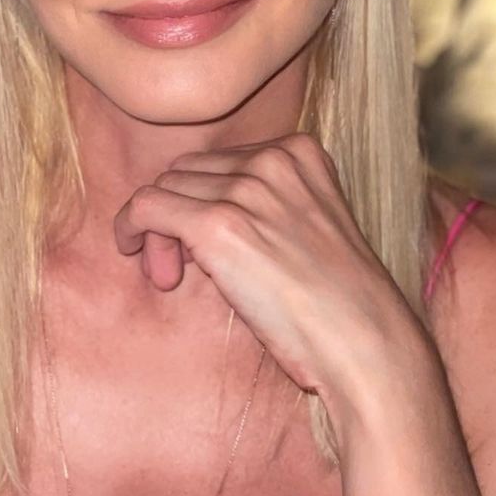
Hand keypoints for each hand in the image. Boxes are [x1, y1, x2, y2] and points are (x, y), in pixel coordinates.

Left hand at [112, 132, 419, 396]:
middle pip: (189, 170)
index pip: (221, 159)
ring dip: (158, 230)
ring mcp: (246, 189)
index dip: (203, 199)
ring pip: (166, 188)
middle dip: (178, 211)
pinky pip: (146, 206)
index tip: (204, 244)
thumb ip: (261, 203)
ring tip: (174, 275)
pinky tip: (131, 249)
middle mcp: (272, 158)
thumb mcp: (306, 226)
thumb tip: (185, 214)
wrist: (365, 344)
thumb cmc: (337, 302)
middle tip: (180, 266)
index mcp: (299, 151)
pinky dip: (130, 226)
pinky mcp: (218, 222)